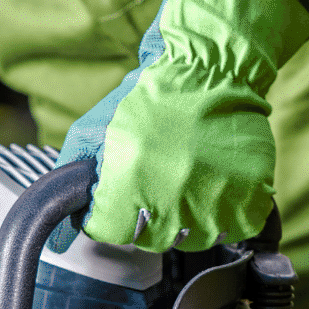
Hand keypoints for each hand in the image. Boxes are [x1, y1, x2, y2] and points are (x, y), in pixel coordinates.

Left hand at [50, 0, 308, 252]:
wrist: (209, 69)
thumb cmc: (148, 97)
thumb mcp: (93, 130)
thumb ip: (71, 179)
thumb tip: (61, 234)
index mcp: (128, 181)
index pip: (108, 231)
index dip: (109, 213)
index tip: (119, 195)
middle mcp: (171, 197)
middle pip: (150, 239)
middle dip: (147, 213)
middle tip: (158, 177)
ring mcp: (213, 201)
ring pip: (192, 238)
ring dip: (186, 215)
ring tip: (188, 176)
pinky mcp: (248, 198)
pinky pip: (232, 229)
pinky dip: (224, 212)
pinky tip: (215, 182)